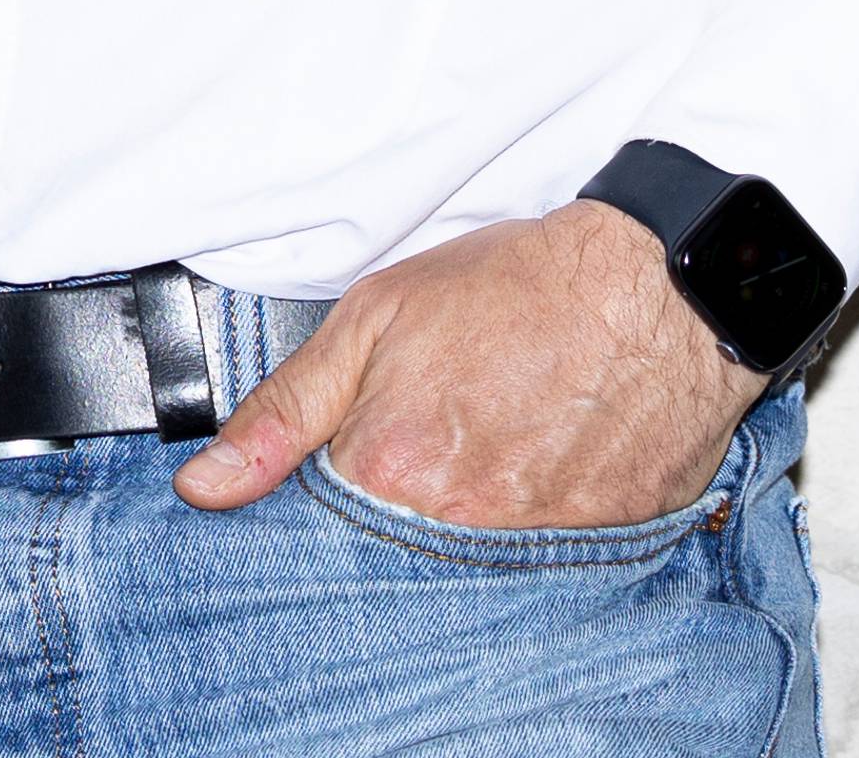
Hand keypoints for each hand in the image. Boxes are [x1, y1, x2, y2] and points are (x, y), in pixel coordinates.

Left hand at [177, 204, 758, 531]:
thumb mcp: (375, 317)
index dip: (311, 505)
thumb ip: (283, 411)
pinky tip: (529, 476)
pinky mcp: (594, 558)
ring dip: (451, 529)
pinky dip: (521, 534)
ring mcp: (530, 553)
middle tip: (417, 451)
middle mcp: (456, 531)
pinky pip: (535, 569)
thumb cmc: (516, 288)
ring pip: (459, 570)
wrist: (654, 290)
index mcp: (388, 474)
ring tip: (475, 457)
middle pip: (387, 561)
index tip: (322, 480)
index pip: (314, 534)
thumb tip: (204, 488)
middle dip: (382, 525)